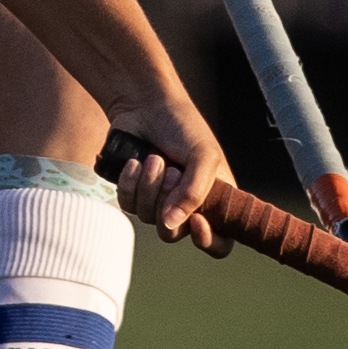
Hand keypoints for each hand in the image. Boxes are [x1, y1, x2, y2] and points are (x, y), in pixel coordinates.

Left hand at [105, 100, 232, 256]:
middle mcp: (187, 207)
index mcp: (215, 200)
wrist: (146, 105)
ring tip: (153, 158)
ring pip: (148, 219)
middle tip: (171, 171)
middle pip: (174, 234)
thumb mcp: (203, 155)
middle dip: (167, 201)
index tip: (196, 220)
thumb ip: (195, 192)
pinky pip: (127, 205)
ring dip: (148, 187)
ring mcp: (158, 202)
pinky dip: (130, 183)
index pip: (220, 243)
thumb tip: (172, 224)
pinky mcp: (134, 193)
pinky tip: (134, 162)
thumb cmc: (183, 126)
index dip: (209, 241)